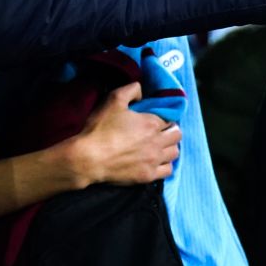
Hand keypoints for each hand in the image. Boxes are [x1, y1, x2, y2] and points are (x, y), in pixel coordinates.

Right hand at [62, 83, 180, 187]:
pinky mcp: (148, 176)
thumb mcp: (113, 100)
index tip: (154, 118)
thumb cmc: (100, 128)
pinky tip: (155, 161)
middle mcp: (157, 142)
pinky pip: (168, 170)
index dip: (162, 116)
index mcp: (151, 123)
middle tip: (159, 130)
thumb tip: (142, 92)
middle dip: (170, 130)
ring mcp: (154, 161)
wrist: (89, 158)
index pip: (169, 118)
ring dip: (169, 146)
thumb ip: (131, 90)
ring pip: (175, 152)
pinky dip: (165, 164)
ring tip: (159, 145)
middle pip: (177, 134)